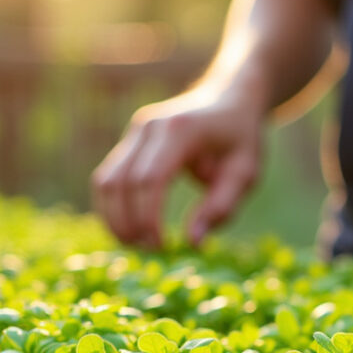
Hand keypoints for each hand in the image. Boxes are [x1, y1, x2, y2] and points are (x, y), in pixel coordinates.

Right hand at [91, 86, 264, 247]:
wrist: (230, 99)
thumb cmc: (241, 138)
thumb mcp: (245, 173)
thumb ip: (221, 206)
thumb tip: (192, 242)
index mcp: (180, 130)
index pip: (150, 179)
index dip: (148, 217)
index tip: (161, 246)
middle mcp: (150, 126)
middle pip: (121, 182)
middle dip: (128, 223)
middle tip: (147, 253)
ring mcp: (135, 131)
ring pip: (106, 180)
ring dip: (114, 218)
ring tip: (135, 246)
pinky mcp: (129, 141)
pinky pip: (110, 177)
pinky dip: (113, 207)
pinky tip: (129, 229)